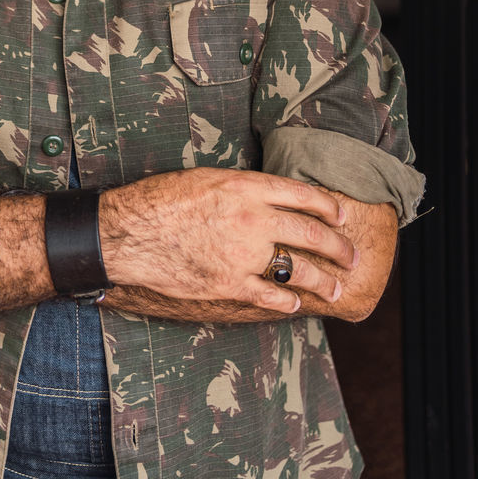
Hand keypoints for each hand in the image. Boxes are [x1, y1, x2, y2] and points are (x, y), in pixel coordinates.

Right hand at [100, 167, 357, 314]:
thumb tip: (265, 196)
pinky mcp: (229, 284)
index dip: (328, 206)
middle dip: (338, 246)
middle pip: (311, 233)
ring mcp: (243, 255)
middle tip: (351, 255)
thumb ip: (241, 187)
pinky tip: (294, 304)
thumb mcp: (206, 177)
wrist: (129, 232)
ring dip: (323, 280)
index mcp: (246, 187)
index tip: (341, 215)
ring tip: (335, 287)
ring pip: (298, 269)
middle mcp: (252, 219)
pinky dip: (286, 302)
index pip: (302, 195)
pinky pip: (270, 296)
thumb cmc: (161, 198)